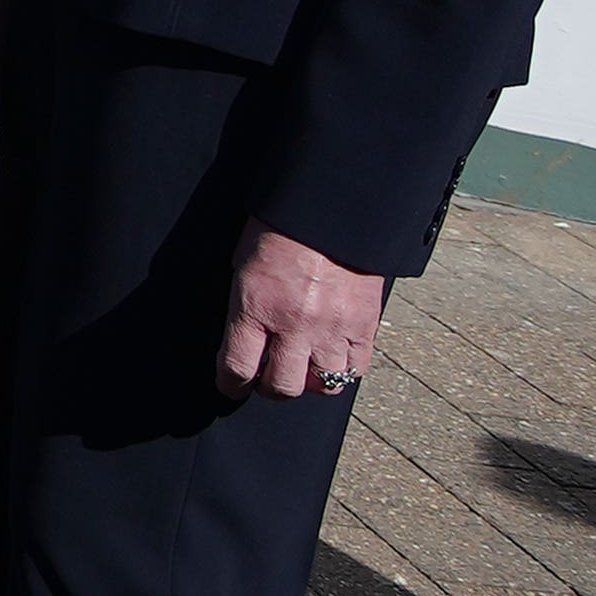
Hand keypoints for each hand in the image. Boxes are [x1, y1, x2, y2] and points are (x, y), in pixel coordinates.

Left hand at [217, 228, 387, 402]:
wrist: (328, 207)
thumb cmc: (278, 231)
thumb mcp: (243, 266)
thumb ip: (244, 307)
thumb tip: (242, 341)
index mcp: (255, 307)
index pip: (237, 367)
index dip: (231, 384)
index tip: (232, 385)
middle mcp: (294, 324)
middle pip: (282, 386)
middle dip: (271, 388)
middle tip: (269, 378)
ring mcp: (332, 327)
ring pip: (324, 384)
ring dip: (310, 381)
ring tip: (305, 368)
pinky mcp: (364, 323)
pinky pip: (357, 367)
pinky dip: (344, 369)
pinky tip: (333, 357)